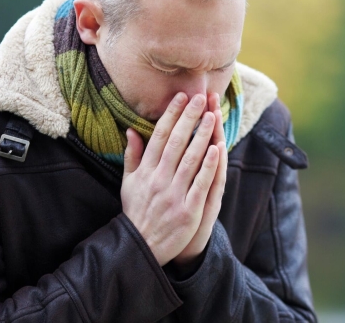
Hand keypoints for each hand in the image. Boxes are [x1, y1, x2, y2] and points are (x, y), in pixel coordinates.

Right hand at [121, 92, 220, 265]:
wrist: (140, 247)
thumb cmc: (137, 211)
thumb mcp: (128, 183)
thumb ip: (132, 156)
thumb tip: (130, 130)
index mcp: (145, 171)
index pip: (159, 137)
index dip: (171, 115)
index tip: (180, 97)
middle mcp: (158, 180)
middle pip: (176, 143)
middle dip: (188, 118)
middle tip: (199, 98)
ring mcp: (174, 195)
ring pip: (190, 159)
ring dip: (202, 136)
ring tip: (211, 115)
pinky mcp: (188, 211)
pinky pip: (200, 184)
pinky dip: (209, 165)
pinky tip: (217, 148)